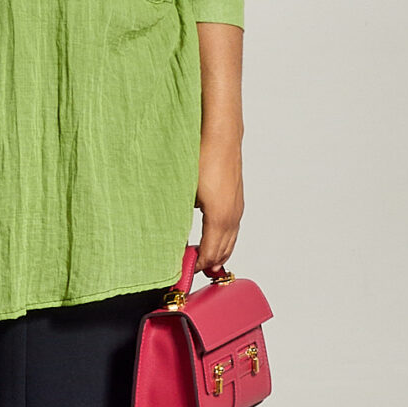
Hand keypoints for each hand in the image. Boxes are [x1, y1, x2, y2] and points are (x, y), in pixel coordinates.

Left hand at [193, 135, 243, 276]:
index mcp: (219, 217)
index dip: (197, 265)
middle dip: (208, 264)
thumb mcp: (185, 191)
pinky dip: (223, 240)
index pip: (210, 253)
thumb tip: (170, 234)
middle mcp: (232, 215)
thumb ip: (179, 216)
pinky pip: (232, 229)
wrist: (221, 134)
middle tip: (191, 271)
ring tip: (202, 262)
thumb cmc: (202, 157)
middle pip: (223, 251)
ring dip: (217, 253)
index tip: (183, 272)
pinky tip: (213, 240)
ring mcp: (237, 207)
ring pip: (230, 241)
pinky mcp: (236, 199)